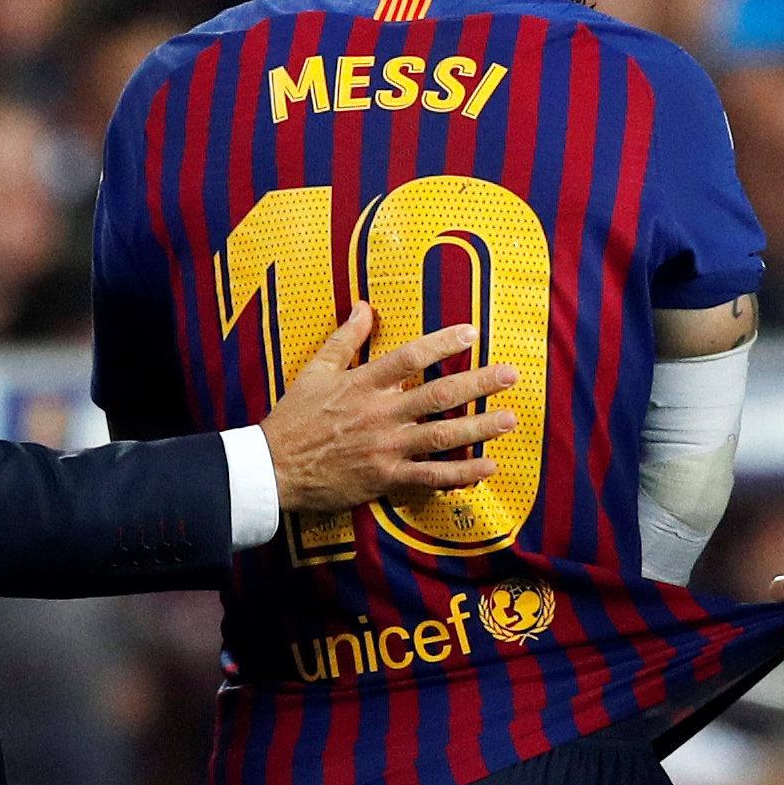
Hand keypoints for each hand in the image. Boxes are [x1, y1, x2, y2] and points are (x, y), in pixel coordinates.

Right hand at [260, 302, 518, 516]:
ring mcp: (385, 447)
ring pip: (442, 435)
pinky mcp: (385, 478)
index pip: (410, 357)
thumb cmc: (294, 418)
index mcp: (363, 383)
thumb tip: (363, 306)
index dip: (443, 342)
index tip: (472, 333)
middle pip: (438, 394)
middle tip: (510, 374)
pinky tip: (487, 468)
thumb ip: (344, 339)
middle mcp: (380, 413)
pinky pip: (430, 476)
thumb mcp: (315, 371)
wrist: (273, 468)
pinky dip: (461, 473)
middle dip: (477, 383)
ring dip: (479, 426)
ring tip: (510, 419)